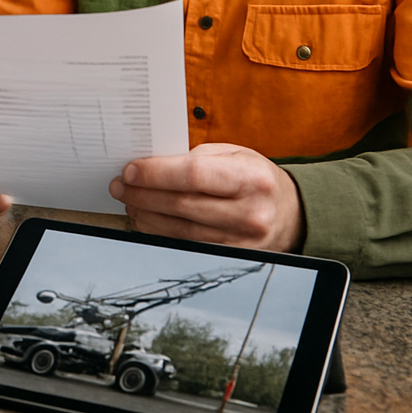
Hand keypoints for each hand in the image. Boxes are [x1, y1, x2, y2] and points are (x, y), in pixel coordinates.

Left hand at [109, 143, 305, 251]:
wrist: (291, 214)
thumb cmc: (256, 178)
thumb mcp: (235, 155)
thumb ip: (196, 157)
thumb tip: (151, 164)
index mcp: (250, 178)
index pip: (193, 175)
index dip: (156, 173)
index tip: (131, 170)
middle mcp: (249, 213)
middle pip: (181, 205)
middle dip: (143, 194)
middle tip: (120, 185)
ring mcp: (241, 242)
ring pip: (180, 230)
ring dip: (146, 215)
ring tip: (129, 200)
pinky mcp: (231, 258)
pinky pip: (186, 245)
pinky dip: (160, 232)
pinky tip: (147, 219)